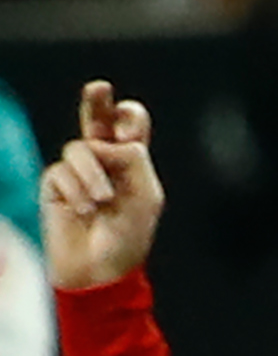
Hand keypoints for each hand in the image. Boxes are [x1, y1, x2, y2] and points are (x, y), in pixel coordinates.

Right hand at [41, 81, 165, 289]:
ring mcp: (78, 172)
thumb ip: (132, 160)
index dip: (128, 117)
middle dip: (97, 102)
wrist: (100, 269)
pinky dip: (76, 191)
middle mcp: (104, 161)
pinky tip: (84, 210)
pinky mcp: (55, 185)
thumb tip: (102, 141)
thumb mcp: (145, 194)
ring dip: (93, 175)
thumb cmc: (129, 234)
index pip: (129, 126)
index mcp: (132, 161)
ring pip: (80, 149)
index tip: (126, 122)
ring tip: (102, 201)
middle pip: (97, 120)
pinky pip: (61, 172)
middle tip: (99, 87)